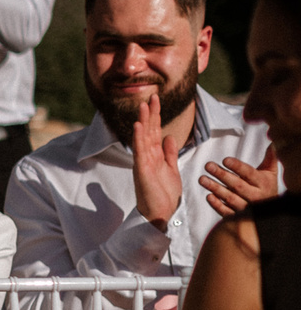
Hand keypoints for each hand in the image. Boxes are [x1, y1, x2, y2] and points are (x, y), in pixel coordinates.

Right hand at [129, 87, 184, 224]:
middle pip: (148, 131)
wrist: (161, 212)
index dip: (156, 116)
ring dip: (143, 121)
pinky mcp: (142, 170)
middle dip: (150, 113)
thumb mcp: (171, 169)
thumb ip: (170, 153)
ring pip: (143, 137)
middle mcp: (147, 156)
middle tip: (151, 96)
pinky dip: (138, 138)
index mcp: (155, 155)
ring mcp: (143, 162)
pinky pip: (140, 151)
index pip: (155, 131)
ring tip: (143, 106)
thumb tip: (170, 137)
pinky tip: (138, 126)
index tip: (156, 101)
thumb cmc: (164, 194)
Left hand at [202, 148, 279, 218]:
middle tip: (208, 165)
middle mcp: (256, 196)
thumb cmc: (266, 187)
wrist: (271, 211)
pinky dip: (217, 205)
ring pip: (230, 198)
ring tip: (202, 179)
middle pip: (237, 185)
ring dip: (215, 188)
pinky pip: (227, 212)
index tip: (225, 160)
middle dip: (222, 175)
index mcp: (264, 183)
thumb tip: (273, 142)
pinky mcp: (238, 217)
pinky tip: (208, 196)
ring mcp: (247, 208)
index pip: (249, 174)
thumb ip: (270, 158)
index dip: (237, 167)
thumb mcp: (270, 173)